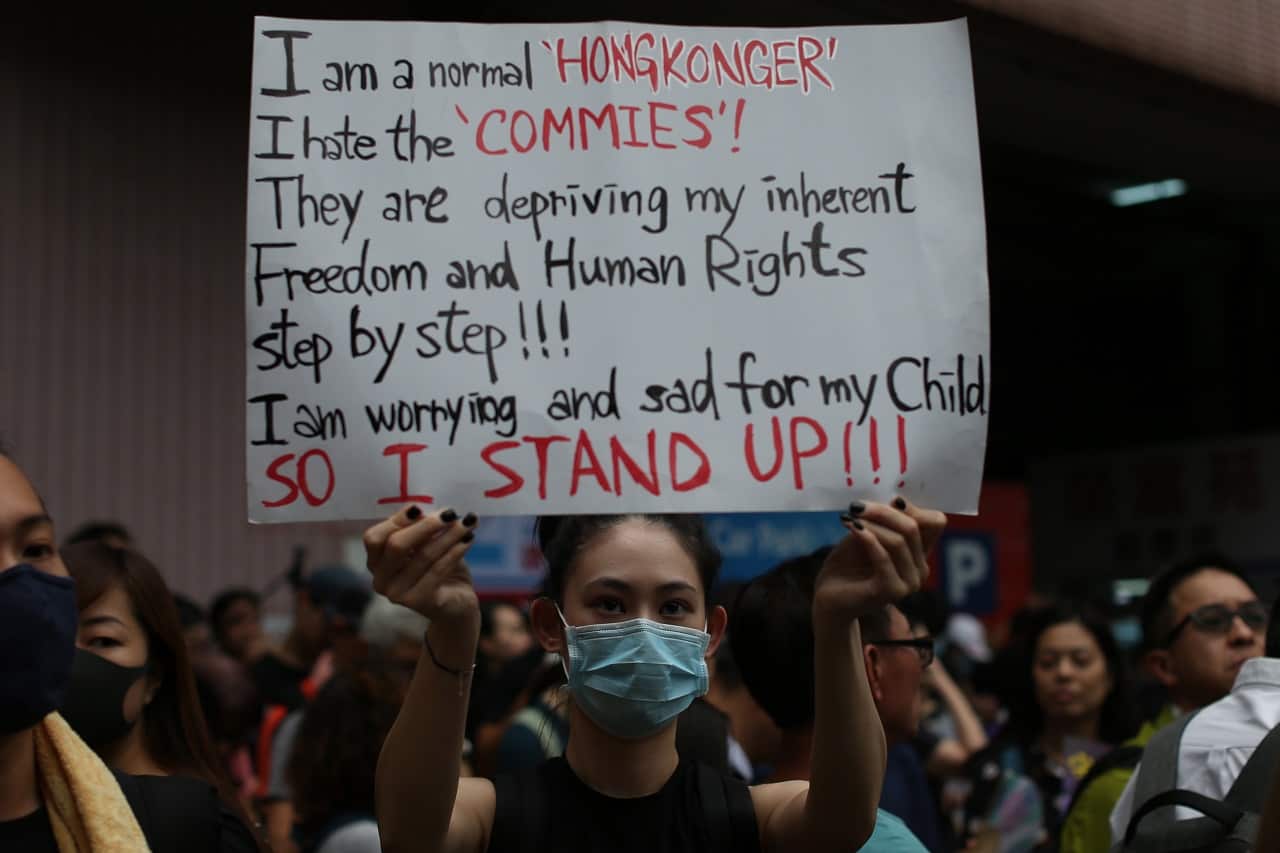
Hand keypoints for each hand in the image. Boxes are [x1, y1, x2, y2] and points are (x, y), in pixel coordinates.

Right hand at [363, 505, 478, 622]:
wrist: (455, 606)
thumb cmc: (438, 570)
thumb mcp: (427, 546)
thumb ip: (423, 532)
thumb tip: (432, 512)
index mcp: (376, 563)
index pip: (374, 538)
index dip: (396, 520)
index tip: (420, 507)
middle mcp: (380, 581)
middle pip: (396, 545)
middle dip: (425, 525)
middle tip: (450, 513)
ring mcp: (397, 594)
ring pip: (424, 555)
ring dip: (449, 535)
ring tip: (467, 523)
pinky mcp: (419, 602)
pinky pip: (438, 569)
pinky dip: (456, 551)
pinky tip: (469, 539)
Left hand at [814, 498, 945, 623]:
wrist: (829, 596)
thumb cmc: (847, 563)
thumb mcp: (867, 533)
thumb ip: (884, 521)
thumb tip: (897, 501)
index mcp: (919, 554)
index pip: (935, 522)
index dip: (914, 507)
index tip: (889, 498)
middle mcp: (921, 570)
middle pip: (913, 527)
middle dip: (884, 512)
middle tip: (857, 506)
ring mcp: (909, 584)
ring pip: (899, 541)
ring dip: (872, 524)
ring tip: (850, 518)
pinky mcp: (892, 591)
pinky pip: (884, 557)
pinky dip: (867, 539)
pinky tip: (852, 528)